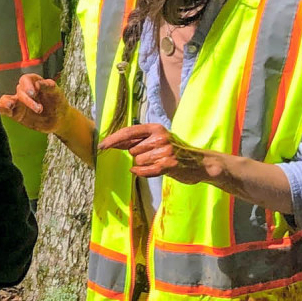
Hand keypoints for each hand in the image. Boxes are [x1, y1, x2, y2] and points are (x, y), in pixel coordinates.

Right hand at [0, 73, 71, 134]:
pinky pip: (5, 111)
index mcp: (33, 82)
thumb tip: (39, 83)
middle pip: (19, 91)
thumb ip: (48, 87)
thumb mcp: (57, 93)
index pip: (25, 79)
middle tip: (39, 109)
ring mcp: (18, 103)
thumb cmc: (58, 103)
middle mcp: (24, 91)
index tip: (33, 93)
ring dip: (6, 102)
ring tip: (10, 106)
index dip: (27, 85)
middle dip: (27, 100)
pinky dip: (0, 109)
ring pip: (7, 99)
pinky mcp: (15, 114)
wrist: (59, 120)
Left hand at [98, 124, 215, 184]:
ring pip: (138, 162)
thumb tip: (112, 143)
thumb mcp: (157, 139)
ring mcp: (165, 151)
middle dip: (138, 156)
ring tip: (159, 162)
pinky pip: (145, 171)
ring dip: (145, 165)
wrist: (200, 163)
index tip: (101, 146)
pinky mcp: (168, 165)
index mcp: (155, 128)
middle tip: (154, 157)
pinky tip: (152, 170)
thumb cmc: (175, 151)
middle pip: (132, 150)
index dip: (113, 139)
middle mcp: (160, 137)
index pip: (128, 132)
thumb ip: (137, 140)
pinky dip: (143, 172)